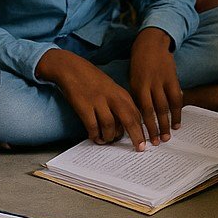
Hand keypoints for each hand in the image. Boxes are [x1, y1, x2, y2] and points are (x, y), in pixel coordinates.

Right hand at [36, 48, 152, 149]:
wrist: (71, 68)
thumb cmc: (92, 80)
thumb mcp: (111, 89)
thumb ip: (120, 104)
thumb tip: (126, 126)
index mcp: (121, 93)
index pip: (137, 114)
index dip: (143, 129)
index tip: (146, 140)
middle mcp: (112, 98)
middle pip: (129, 121)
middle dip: (137, 136)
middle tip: (140, 148)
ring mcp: (98, 102)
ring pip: (110, 127)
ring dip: (109, 138)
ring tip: (106, 140)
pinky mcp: (84, 107)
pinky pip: (93, 127)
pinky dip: (95, 135)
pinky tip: (94, 137)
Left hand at [128, 27, 182, 142]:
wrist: (152, 43)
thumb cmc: (139, 63)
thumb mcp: (133, 78)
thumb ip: (137, 96)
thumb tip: (138, 116)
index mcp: (137, 85)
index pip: (140, 110)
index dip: (143, 125)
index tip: (143, 138)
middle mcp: (150, 84)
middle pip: (153, 111)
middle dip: (155, 129)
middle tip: (157, 143)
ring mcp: (162, 81)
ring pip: (166, 106)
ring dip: (167, 124)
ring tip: (167, 137)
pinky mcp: (173, 78)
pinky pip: (176, 98)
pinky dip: (177, 112)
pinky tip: (177, 123)